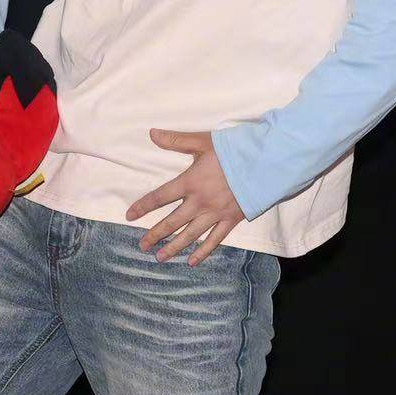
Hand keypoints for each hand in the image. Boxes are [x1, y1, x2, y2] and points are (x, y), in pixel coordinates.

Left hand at [125, 130, 245, 265]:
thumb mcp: (203, 141)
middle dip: (155, 234)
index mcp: (191, 182)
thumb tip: (152, 133)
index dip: (143, 206)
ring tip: (160, 257)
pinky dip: (203, 251)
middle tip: (142, 245)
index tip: (130, 216)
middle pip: (172, 222)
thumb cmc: (234, 150)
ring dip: (174, 247)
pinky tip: (192, 261)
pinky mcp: (231, 220)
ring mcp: (216, 213)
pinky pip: (214, 239)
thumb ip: (176, 140)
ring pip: (190, 235)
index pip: (160, 197)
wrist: (265, 163)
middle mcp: (200, 202)